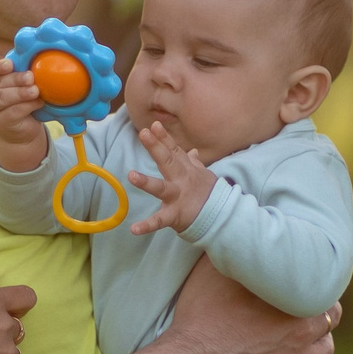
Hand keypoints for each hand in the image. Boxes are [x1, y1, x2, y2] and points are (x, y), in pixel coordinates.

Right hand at [0, 58, 48, 171]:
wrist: (18, 131)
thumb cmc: (20, 103)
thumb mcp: (19, 88)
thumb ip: (23, 77)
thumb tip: (39, 64)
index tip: (10, 64)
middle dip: (16, 79)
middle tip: (30, 77)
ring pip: (3, 98)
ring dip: (20, 93)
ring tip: (35, 91)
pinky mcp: (1, 122)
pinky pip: (13, 112)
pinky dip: (28, 106)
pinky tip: (39, 103)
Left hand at [126, 120, 216, 234]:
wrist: (222, 216)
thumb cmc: (208, 194)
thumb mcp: (203, 175)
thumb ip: (193, 163)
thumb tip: (192, 151)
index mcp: (186, 170)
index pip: (174, 150)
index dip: (164, 137)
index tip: (154, 125)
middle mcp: (181, 180)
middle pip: (168, 161)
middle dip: (156, 147)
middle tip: (144, 133)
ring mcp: (178, 197)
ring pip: (161, 188)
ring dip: (146, 182)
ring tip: (131, 175)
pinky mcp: (175, 215)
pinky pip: (160, 221)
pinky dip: (147, 225)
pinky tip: (133, 229)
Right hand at [158, 258, 334, 353]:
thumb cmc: (199, 319)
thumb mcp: (208, 273)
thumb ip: (231, 249)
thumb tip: (237, 229)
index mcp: (280, 283)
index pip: (309, 262)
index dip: (304, 260)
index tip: (296, 260)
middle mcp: (298, 310)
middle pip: (325, 290)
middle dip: (316, 285)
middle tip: (299, 285)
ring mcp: (301, 341)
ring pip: (330, 320)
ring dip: (322, 313)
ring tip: (305, 310)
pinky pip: (325, 350)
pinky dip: (321, 341)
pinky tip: (307, 338)